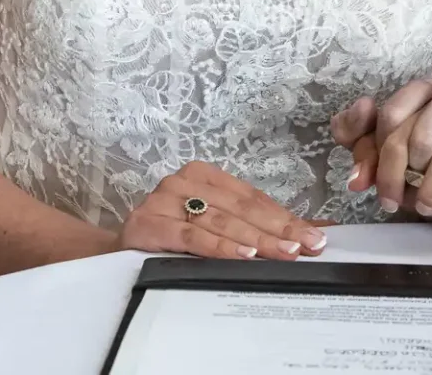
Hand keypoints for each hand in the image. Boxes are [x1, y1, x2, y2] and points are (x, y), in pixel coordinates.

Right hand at [115, 160, 326, 260]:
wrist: (116, 251)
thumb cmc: (171, 238)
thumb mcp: (213, 226)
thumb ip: (255, 227)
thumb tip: (314, 231)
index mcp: (204, 175)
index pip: (253, 198)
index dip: (285, 219)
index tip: (315, 237)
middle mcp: (184, 181)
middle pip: (241, 209)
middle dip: (278, 231)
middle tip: (307, 247)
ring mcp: (163, 200)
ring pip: (220, 221)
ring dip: (255, 239)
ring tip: (283, 252)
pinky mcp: (149, 224)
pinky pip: (191, 236)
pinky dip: (219, 246)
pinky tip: (242, 255)